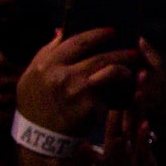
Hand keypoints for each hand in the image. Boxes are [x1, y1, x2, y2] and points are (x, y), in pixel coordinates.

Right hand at [15, 29, 142, 139]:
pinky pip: (113, 94)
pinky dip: (122, 92)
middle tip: (133, 51)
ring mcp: (78, 92)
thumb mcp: (32, 75)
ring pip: (112, 72)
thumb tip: (61, 30)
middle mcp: (62, 76)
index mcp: (47, 64)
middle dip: (120, 53)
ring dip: (124, 70)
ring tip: (130, 71)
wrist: (40, 135)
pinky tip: (127, 91)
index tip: (112, 31)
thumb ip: (47, 52)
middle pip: (100, 57)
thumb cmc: (37, 102)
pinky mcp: (91, 107)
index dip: (98, 34)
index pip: (77, 42)